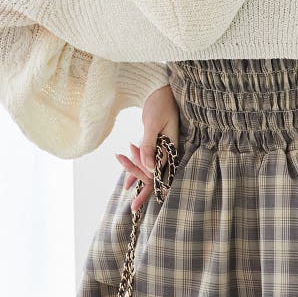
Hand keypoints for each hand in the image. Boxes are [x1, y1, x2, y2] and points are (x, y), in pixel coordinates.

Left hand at [116, 84, 179, 212]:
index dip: (150, 190)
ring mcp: (163, 147)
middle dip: (143, 190)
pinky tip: (128, 181)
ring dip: (136, 175)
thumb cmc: (159, 103)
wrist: (160, 87)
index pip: (160, 174)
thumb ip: (149, 145)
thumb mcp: (153, 124)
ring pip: (150, 169)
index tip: (139, 203)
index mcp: (172, 147)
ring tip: (125, 188)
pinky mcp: (156, 143)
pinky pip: (147, 160)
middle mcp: (169, 150)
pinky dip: (137, 168)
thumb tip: (147, 167)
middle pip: (156, 175)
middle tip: (132, 208)